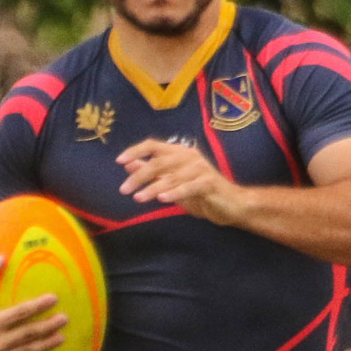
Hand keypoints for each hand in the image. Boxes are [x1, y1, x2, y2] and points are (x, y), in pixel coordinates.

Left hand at [117, 138, 250, 227]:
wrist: (230, 205)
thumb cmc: (200, 194)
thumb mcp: (171, 183)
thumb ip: (152, 173)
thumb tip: (128, 164)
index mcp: (179, 153)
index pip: (153, 145)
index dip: (135, 151)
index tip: (119, 161)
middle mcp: (189, 156)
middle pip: (159, 162)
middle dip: (139, 176)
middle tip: (124, 190)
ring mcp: (200, 168)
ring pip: (171, 177)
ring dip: (153, 188)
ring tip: (138, 198)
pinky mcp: (209, 183)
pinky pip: (189, 187)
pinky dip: (175, 193)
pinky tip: (162, 199)